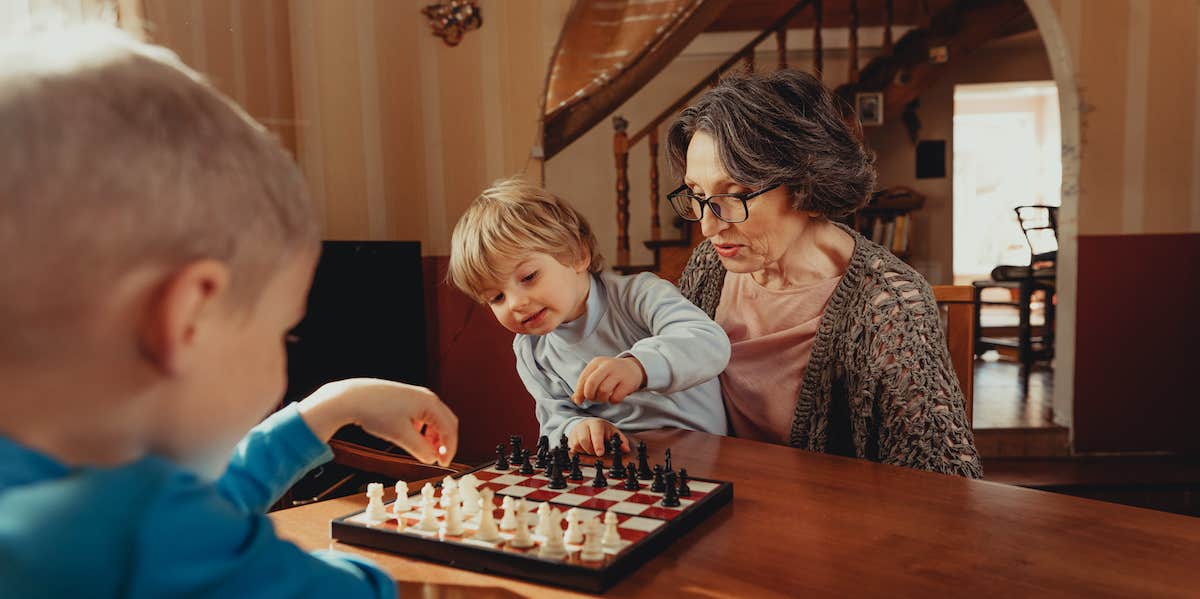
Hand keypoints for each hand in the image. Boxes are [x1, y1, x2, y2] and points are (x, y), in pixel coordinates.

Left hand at [297, 378, 458, 466]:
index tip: (444, 463)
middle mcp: (426, 396)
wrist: (352, 397)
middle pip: (446, 421)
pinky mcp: (405, 398)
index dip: (449, 449)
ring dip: (435, 435)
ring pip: (435, 418)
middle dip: (444, 442)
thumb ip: (421, 449)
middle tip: (438, 458)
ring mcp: (416, 395)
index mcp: (429, 403)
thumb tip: (432, 458)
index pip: (449, 429)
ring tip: (426, 450)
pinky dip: (425, 429)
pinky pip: (423, 415)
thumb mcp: (401, 435)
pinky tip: (415, 437)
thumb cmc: (376, 412)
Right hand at [568, 418, 630, 455]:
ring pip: (577, 445)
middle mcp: (583, 426)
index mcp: (596, 424)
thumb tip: (626, 449)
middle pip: (584, 440)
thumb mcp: (613, 433)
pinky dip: (579, 453)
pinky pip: (572, 449)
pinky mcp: (569, 440)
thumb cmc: (602, 430)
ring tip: (591, 450)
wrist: (586, 426)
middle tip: (597, 453)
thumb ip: (621, 440)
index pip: (596, 433)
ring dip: (585, 452)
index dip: (597, 444)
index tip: (600, 453)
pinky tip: (585, 451)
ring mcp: (574, 433)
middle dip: (591, 450)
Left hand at [571, 356, 646, 404]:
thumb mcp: (597, 373)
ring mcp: (618, 374)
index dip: (579, 392)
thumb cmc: (610, 373)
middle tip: (593, 398)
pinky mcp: (628, 383)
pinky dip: (612, 401)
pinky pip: (615, 397)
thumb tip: (575, 399)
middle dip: (589, 395)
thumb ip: (585, 384)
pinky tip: (614, 397)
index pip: (583, 379)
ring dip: (601, 399)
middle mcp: (607, 366)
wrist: (633, 368)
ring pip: (603, 391)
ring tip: (603, 398)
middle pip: (591, 384)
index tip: (579, 401)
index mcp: (596, 363)